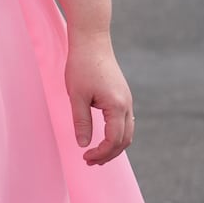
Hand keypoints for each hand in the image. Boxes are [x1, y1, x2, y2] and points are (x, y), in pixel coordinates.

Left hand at [64, 32, 134, 165]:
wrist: (92, 41)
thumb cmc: (82, 66)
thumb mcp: (77, 95)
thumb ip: (81, 121)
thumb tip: (83, 144)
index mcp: (116, 107)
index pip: (113, 141)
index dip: (100, 153)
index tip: (85, 157)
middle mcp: (127, 105)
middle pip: (124, 140)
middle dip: (108, 154)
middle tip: (90, 161)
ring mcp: (127, 100)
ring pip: (127, 132)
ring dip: (114, 146)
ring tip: (97, 154)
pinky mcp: (123, 95)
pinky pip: (125, 121)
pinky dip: (117, 134)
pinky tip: (104, 136)